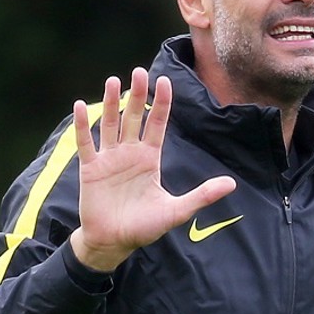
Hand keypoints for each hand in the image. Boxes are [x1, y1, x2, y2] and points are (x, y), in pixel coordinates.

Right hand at [68, 67, 236, 270]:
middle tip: (138, 71)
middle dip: (136, 95)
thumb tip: (232, 184)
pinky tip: (81, 105)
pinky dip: (83, 125)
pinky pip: (86, 143)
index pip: (157, 124)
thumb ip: (202, 195)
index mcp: (150, 158)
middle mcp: (129, 154)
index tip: (165, 81)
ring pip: (110, 125)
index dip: (161, 103)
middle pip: (133, 117)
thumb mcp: (177, 211)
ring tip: (114, 80)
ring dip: (111, 103)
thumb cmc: (144, 227)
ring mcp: (109, 159)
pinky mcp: (90, 169)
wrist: (114, 243)